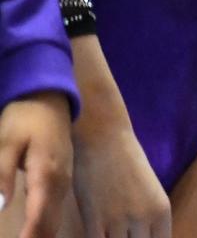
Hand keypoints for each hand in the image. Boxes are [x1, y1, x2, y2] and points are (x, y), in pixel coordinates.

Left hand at [0, 92, 72, 237]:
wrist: (50, 98)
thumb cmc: (24, 118)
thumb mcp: (6, 142)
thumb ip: (2, 174)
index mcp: (46, 174)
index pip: (39, 217)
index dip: (28, 237)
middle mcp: (60, 183)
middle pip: (49, 224)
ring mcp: (64, 181)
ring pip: (54, 219)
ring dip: (41, 235)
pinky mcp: (63, 179)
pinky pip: (55, 210)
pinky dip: (45, 226)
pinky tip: (34, 231)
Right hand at [68, 37, 169, 237]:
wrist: (103, 137)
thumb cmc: (126, 161)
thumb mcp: (149, 191)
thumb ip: (148, 217)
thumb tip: (144, 235)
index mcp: (162, 211)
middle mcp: (145, 219)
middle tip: (121, 235)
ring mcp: (119, 221)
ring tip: (109, 233)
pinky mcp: (94, 220)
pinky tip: (94, 233)